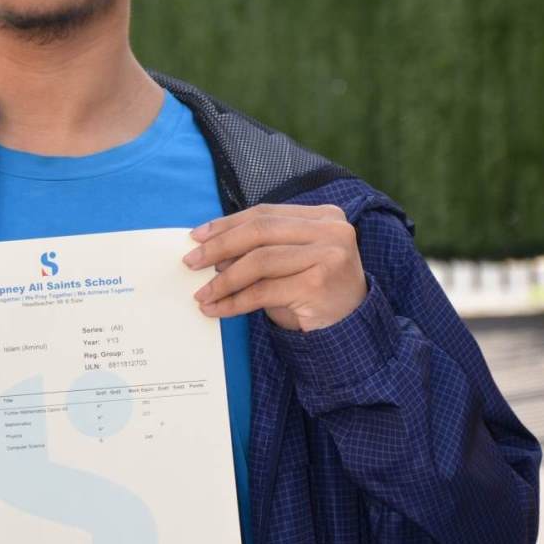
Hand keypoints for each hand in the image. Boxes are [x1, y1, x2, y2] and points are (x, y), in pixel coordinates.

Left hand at [182, 203, 367, 331]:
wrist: (353, 329)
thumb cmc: (315, 291)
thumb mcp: (292, 262)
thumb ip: (261, 248)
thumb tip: (209, 249)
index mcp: (324, 216)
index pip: (265, 213)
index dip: (227, 224)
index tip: (197, 236)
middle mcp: (331, 231)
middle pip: (260, 231)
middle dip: (219, 246)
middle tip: (191, 262)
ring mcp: (328, 256)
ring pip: (259, 261)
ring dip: (223, 279)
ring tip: (202, 292)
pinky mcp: (318, 284)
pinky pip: (264, 291)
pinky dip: (235, 301)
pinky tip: (217, 309)